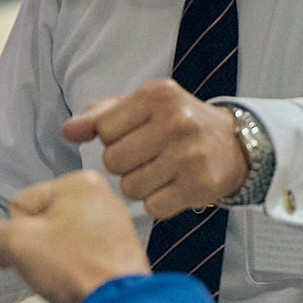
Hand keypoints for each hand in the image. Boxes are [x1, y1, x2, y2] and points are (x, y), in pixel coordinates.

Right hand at [0, 171, 150, 302]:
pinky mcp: (121, 248)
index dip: (19, 235)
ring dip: (56, 260)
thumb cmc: (73, 268)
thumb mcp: (17, 245)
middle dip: (39, 248)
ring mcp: (115, 222)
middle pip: (41, 221)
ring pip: (60, 240)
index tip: (38, 254)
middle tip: (53, 268)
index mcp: (80, 181)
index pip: (21, 205)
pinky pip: (81, 254)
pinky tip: (81, 281)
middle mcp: (103, 195)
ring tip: (68, 276)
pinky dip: (75, 268)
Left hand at [60, 79, 246, 220]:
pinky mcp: (199, 185)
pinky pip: (153, 207)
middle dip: (125, 165)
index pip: (103, 130)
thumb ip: (101, 115)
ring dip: (140, 186)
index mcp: (156, 95)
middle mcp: (175, 121)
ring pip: (130, 187)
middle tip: (149, 157)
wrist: (234, 146)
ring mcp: (189, 155)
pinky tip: (173, 188)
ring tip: (161, 173)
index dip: (113, 139)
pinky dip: (159, 202)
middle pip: (113, 161)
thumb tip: (69, 131)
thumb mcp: (143, 107)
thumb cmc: (179, 124)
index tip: (135, 137)